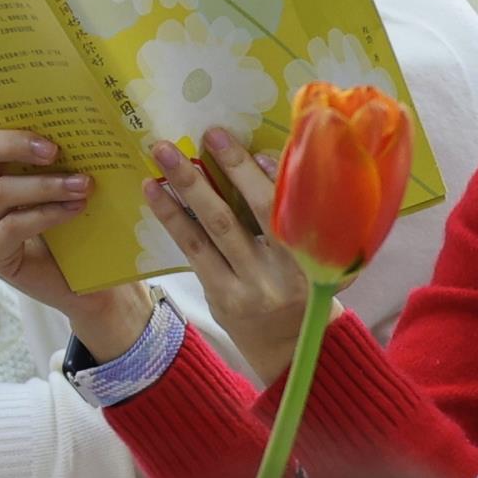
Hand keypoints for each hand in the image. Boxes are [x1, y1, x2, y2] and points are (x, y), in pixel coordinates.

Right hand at [0, 129, 156, 360]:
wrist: (94, 283)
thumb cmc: (85, 228)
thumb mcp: (77, 184)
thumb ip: (72, 157)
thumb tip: (91, 119)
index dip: (12, 128)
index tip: (53, 134)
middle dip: (16, 144)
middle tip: (56, 151)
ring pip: (1, 191)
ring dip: (46, 185)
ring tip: (84, 186)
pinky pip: (11, 226)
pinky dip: (44, 215)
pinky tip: (73, 211)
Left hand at [147, 127, 308, 369]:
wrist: (290, 344)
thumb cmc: (304, 283)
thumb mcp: (322, 256)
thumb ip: (302, 214)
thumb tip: (266, 159)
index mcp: (314, 257)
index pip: (289, 210)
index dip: (267, 177)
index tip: (252, 147)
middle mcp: (282, 273)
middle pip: (250, 215)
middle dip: (227, 169)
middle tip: (204, 132)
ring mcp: (248, 287)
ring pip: (213, 231)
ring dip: (186, 188)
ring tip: (162, 155)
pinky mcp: (220, 295)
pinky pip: (193, 250)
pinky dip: (173, 218)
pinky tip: (155, 191)